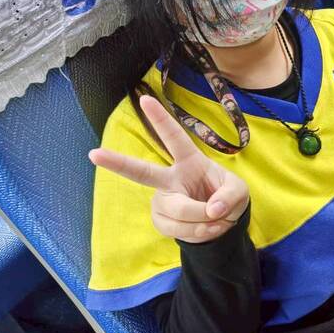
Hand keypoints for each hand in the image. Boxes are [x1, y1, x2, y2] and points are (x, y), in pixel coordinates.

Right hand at [89, 95, 249, 243]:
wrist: (220, 222)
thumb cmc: (226, 196)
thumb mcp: (239, 191)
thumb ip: (231, 196)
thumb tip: (212, 210)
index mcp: (189, 160)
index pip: (174, 137)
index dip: (161, 119)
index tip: (144, 99)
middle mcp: (169, 178)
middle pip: (141, 172)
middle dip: (116, 162)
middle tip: (93, 153)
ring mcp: (162, 200)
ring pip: (179, 211)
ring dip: (205, 220)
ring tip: (217, 218)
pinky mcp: (160, 221)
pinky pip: (179, 231)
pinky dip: (200, 233)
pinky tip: (206, 228)